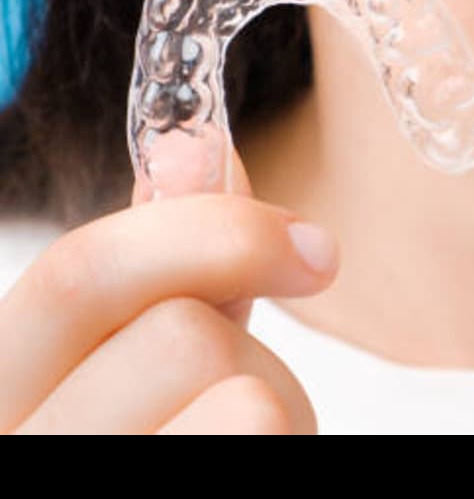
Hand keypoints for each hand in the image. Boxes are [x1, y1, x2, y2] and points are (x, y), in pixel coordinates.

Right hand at [0, 126, 337, 433]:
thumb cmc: (158, 431)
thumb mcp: (142, 350)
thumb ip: (163, 259)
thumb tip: (194, 145)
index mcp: (2, 385)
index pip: (80, 275)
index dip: (208, 233)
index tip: (307, 243)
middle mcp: (25, 446)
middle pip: (182, 336)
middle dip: (248, 349)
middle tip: (251, 394)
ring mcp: (81, 483)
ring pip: (245, 401)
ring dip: (279, 407)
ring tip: (245, 438)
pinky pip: (268, 433)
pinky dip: (294, 438)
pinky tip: (262, 457)